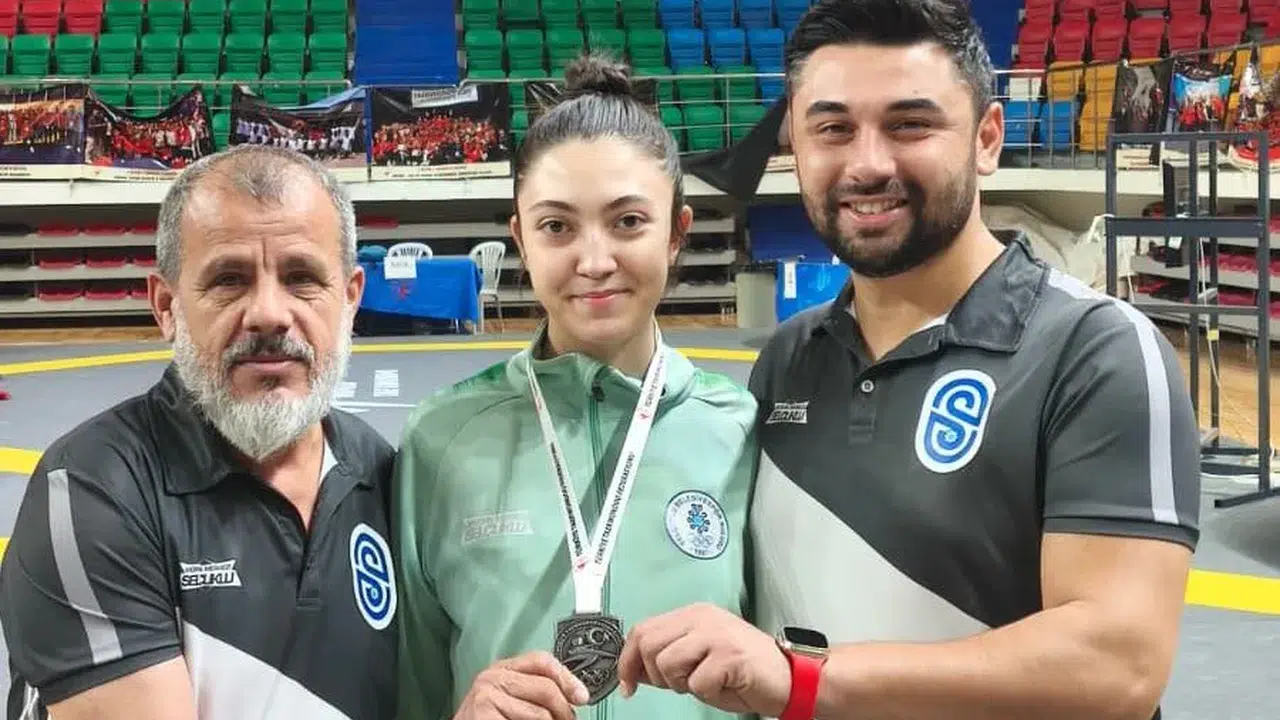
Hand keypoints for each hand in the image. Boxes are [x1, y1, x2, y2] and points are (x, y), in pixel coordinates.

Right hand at [453, 651, 589, 719]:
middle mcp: (491, 678)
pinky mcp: (483, 717)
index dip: (567, 678)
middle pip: (546, 688)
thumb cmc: (487, 719)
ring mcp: (486, 697)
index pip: (541, 660)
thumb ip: (532, 690)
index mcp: (500, 669)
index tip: (582, 696)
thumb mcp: (507, 698)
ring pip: (541, 715)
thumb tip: (572, 696)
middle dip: (564, 710)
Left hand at [616, 602, 790, 716]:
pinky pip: (696, 683)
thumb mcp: (698, 659)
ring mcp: (716, 634)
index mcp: (693, 615)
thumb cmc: (744, 672)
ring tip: (705, 682)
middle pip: (649, 644)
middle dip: (656, 674)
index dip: (628, 660)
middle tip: (680, 684)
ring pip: (667, 663)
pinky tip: (723, 686)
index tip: (627, 683)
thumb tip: (631, 669)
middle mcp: (702, 618)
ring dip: (681, 684)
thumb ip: (667, 657)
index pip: (643, 629)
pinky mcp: (729, 655)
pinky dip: (706, 693)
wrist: (789, 679)